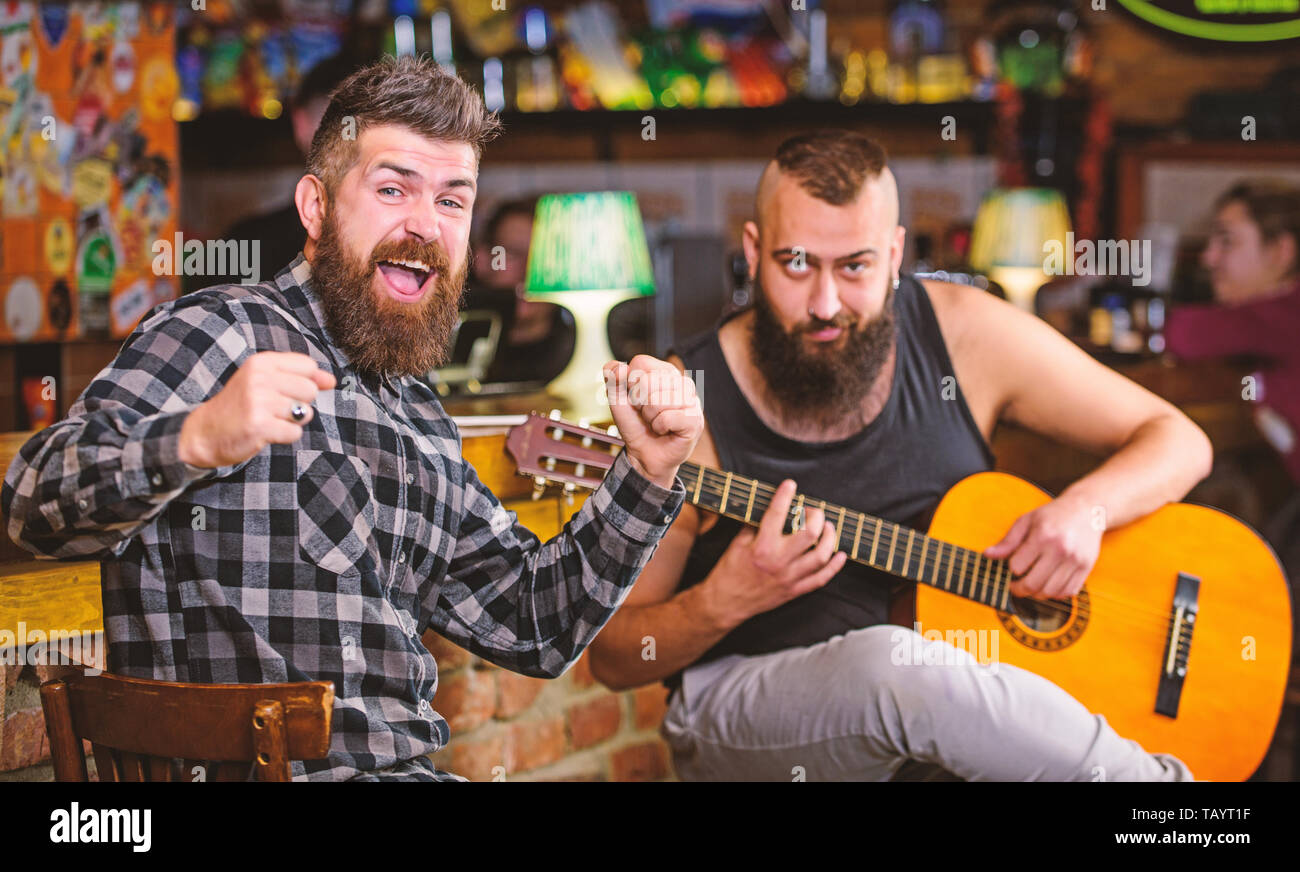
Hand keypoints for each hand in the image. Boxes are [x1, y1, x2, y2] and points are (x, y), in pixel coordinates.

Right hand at [179, 351, 336, 468]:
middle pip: (310, 389)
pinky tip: (266, 432)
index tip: (287, 391)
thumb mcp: (265, 381)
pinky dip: (284, 436)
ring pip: (305, 412)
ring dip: (292, 421)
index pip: (308, 365)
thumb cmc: (241, 405)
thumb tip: (332, 380)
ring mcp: (259, 401)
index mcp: (261, 362)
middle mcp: (259, 378)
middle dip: (300, 403)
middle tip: (274, 408)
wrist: (204, 433)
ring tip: (270, 419)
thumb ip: (300, 376)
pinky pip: (294, 432)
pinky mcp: (259, 425)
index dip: (306, 381)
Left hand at [603, 355, 702, 488]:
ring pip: (657, 401)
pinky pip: (666, 418)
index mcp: (665, 371)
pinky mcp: (695, 420)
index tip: (636, 399)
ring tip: (655, 422)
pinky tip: (665, 430)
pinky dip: (659, 427)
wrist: (644, 455)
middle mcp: (682, 382)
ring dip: (649, 417)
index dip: (630, 383)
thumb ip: (612, 377)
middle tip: (646, 414)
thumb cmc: (635, 424)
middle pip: (648, 381)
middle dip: (639, 403)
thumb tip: (619, 368)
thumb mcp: (617, 398)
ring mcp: (691, 400)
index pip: (640, 363)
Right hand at [702, 479, 846, 627]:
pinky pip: (821, 579)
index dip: (785, 496)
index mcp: (761, 547)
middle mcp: (778, 561)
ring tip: (827, 528)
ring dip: (829, 538)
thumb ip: (754, 526)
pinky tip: (840, 555)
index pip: (777, 514)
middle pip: (809, 534)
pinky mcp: (794, 590)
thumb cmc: (729, 572)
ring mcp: (789, 577)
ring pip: (820, 556)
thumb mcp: (737, 544)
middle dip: (816, 517)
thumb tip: (770, 510)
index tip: (790, 485)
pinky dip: (834, 567)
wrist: (726, 603)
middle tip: (812, 511)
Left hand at [983, 493, 1102, 598]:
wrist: (1088, 510)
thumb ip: (1008, 541)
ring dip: (1037, 593)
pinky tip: (1049, 584)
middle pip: (1033, 584)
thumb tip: (988, 555)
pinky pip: (1068, 592)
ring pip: (1050, 592)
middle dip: (1018, 589)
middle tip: (1015, 586)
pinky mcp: (1086, 567)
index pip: (1017, 566)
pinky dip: (1056, 594)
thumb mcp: (1026, 521)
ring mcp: (1075, 560)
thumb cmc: (1053, 515)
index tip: (1011, 567)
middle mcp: (1060, 549)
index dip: (1010, 569)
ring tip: (1032, 585)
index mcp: (1042, 536)